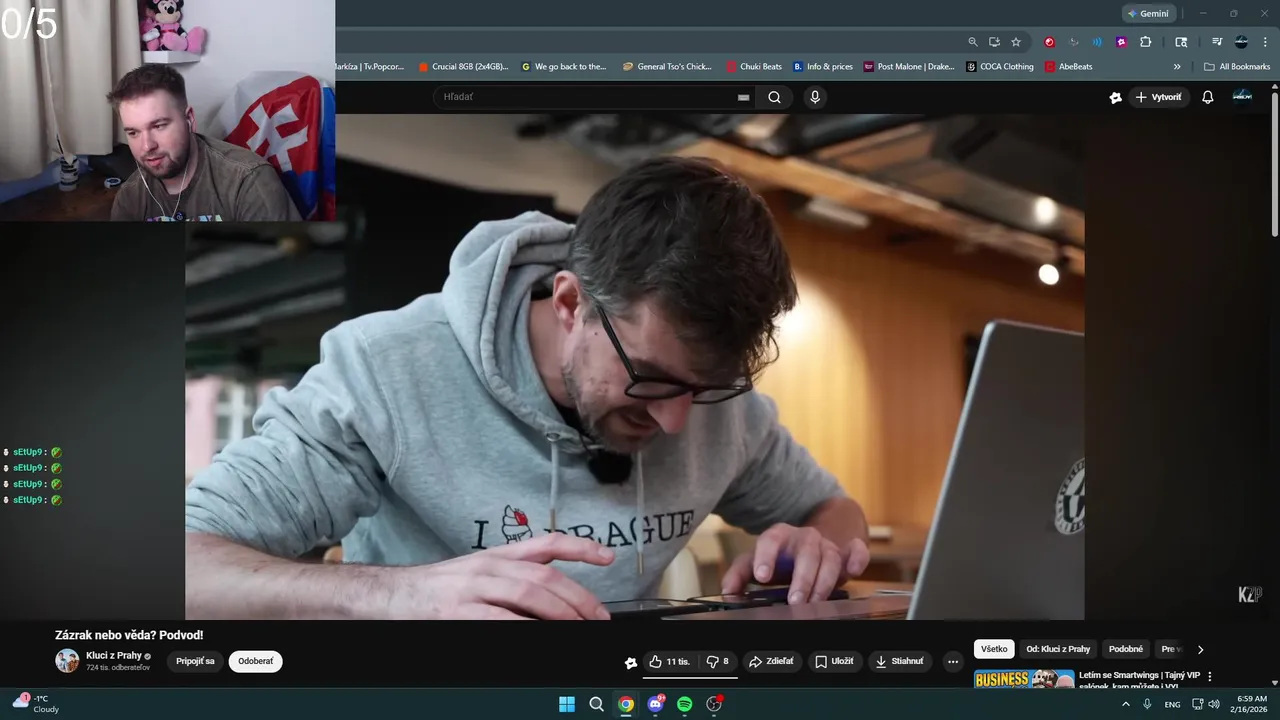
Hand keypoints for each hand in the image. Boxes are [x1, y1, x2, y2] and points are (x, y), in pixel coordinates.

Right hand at [391, 534, 615, 619]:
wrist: (389, 596)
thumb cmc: (436, 591)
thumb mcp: (478, 574)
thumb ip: (514, 580)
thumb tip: (553, 601)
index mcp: (496, 556)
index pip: (546, 544)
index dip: (580, 547)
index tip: (608, 556)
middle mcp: (489, 566)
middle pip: (546, 576)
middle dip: (579, 599)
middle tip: (598, 618)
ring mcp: (473, 587)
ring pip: (529, 594)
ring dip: (560, 613)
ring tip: (578, 628)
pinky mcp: (457, 611)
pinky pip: (501, 619)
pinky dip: (525, 628)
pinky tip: (539, 635)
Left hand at [720, 523, 870, 603]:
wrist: (813, 541)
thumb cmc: (782, 556)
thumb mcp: (758, 561)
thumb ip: (740, 574)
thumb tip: (728, 591)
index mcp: (779, 536)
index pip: (771, 539)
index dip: (766, 556)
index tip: (762, 576)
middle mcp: (805, 538)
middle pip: (806, 553)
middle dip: (802, 578)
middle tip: (794, 601)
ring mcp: (828, 544)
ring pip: (831, 558)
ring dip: (824, 581)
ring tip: (815, 602)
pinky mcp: (847, 552)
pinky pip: (857, 551)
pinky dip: (857, 559)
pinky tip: (853, 571)